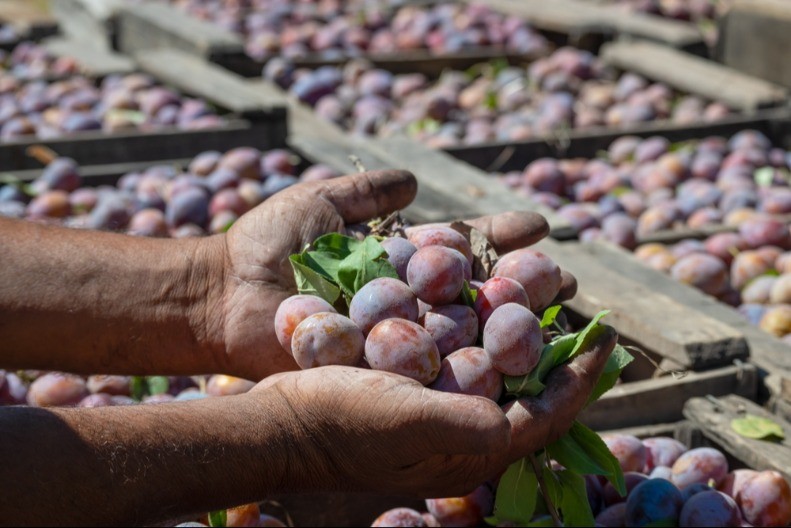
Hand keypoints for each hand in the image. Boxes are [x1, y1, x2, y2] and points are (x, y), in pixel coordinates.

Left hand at [204, 170, 570, 380]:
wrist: (221, 295)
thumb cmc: (264, 246)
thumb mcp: (318, 205)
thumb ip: (364, 195)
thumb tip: (415, 181)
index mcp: (394, 262)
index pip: (459, 247)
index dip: (498, 237)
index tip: (539, 225)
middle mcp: (403, 301)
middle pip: (472, 292)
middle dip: (519, 285)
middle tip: (564, 282)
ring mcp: (393, 337)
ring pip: (462, 333)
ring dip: (508, 327)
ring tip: (554, 319)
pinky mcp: (376, 369)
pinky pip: (429, 368)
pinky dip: (469, 365)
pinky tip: (510, 365)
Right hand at [249, 323, 615, 497]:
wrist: (280, 420)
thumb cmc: (337, 423)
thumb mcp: (397, 422)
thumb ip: (455, 424)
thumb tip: (510, 420)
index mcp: (470, 449)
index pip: (544, 416)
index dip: (580, 379)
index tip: (609, 338)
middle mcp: (463, 430)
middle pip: (526, 386)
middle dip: (555, 347)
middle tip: (577, 304)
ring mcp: (439, 406)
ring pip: (496, 364)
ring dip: (517, 327)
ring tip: (538, 286)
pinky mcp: (416, 385)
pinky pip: (461, 351)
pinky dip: (476, 321)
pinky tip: (480, 289)